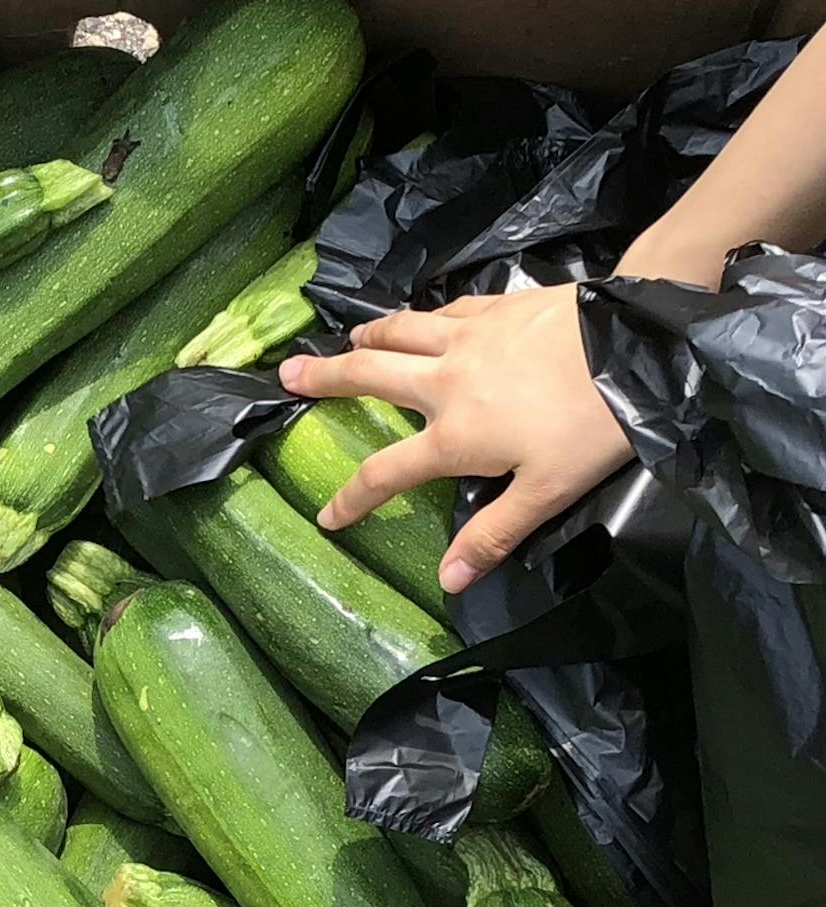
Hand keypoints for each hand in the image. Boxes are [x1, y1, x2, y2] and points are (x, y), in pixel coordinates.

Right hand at [277, 285, 633, 593]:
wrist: (638, 341)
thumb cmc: (594, 424)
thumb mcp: (547, 492)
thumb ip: (493, 534)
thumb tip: (448, 580)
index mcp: (454, 435)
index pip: (385, 475)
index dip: (350, 500)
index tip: (326, 517)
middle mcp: (447, 380)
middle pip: (371, 376)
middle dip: (325, 379)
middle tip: (287, 376)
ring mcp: (471, 336)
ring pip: (403, 331)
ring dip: (369, 336)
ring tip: (347, 338)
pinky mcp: (500, 306)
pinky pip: (447, 310)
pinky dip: (424, 316)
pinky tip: (423, 318)